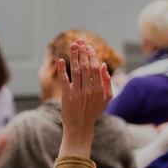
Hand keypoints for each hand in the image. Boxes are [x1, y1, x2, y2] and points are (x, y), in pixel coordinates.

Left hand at [58, 39, 112, 157]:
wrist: (80, 126)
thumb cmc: (93, 111)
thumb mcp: (106, 98)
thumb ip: (107, 82)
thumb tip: (103, 66)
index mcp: (99, 88)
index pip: (95, 67)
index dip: (91, 55)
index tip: (87, 46)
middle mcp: (89, 89)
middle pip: (86, 66)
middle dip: (82, 52)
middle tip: (79, 41)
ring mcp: (78, 93)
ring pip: (76, 71)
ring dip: (74, 57)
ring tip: (72, 46)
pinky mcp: (67, 97)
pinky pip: (64, 81)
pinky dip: (62, 70)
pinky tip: (60, 61)